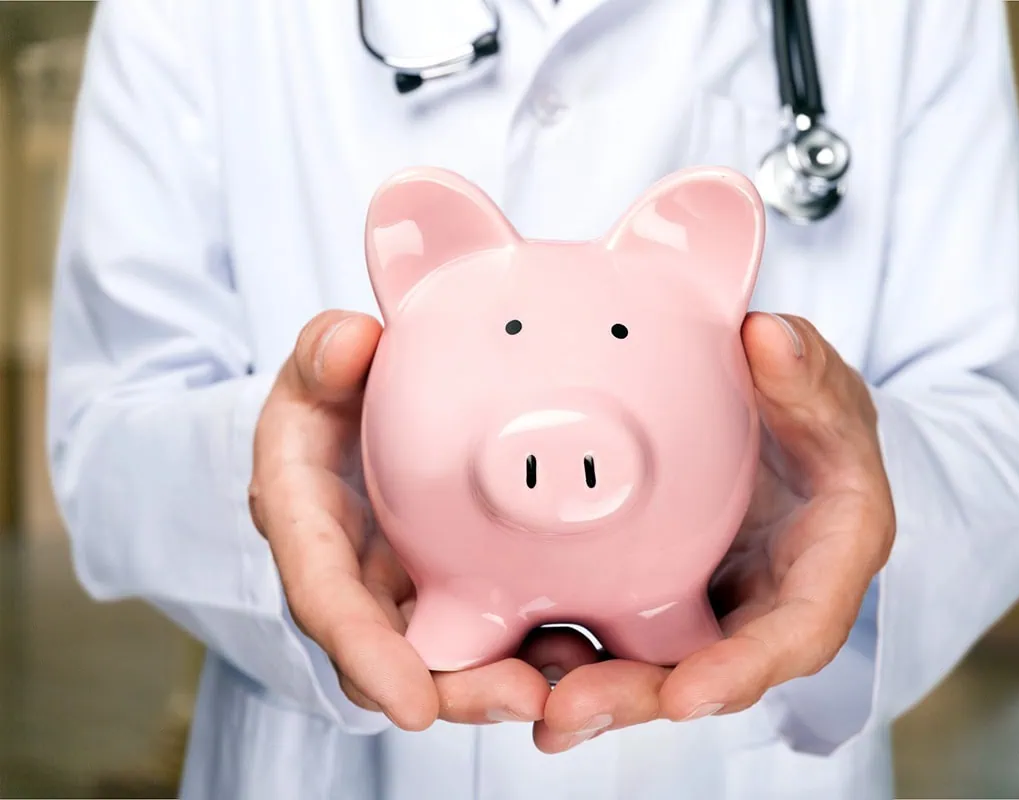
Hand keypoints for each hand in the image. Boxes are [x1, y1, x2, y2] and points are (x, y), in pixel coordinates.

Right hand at [249, 310, 596, 728]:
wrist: (354, 419)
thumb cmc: (329, 399)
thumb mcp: (314, 370)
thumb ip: (322, 355)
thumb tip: (351, 343)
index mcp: (309, 529)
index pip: (329, 602)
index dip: (366, 656)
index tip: (410, 704)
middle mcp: (360, 578)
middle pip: (401, 658)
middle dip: (459, 691)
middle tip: (524, 697)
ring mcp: (414, 587)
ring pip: (458, 655)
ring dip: (514, 677)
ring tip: (578, 680)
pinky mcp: (462, 582)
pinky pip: (499, 624)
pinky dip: (542, 640)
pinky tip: (595, 644)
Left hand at [534, 311, 895, 751]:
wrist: (785, 427)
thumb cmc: (814, 412)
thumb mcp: (820, 385)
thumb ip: (803, 371)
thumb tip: (768, 338)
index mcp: (824, 565)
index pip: (794, 634)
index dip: (742, 671)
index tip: (685, 695)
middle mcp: (765, 605)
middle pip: (709, 674)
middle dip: (640, 698)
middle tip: (568, 713)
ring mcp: (710, 606)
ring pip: (655, 666)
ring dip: (594, 691)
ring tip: (532, 707)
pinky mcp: (661, 596)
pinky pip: (618, 633)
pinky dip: (572, 653)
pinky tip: (512, 661)